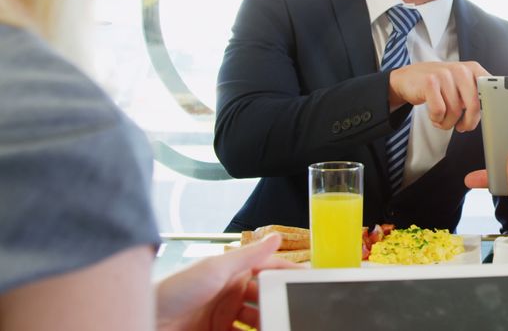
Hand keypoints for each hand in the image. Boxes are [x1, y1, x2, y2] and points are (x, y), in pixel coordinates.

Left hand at [155, 233, 299, 330]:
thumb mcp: (214, 269)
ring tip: (280, 325)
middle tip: (295, 311)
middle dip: (281, 305)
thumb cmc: (170, 291)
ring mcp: (223, 318)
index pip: (269, 271)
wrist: (145, 322)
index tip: (310, 282)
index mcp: (231, 273)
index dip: (289, 275)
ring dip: (269, 323)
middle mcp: (229, 294)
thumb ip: (248, 255)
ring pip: (258, 320)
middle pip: (266, 300)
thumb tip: (275, 237)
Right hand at [388, 61, 489, 131]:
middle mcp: (461, 69)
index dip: (492, 106)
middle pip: (474, 105)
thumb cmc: (439, 86)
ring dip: (448, 122)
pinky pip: (439, 111)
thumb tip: (491, 114)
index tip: (491, 118)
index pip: (490, 90)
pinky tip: (434, 116)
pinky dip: (436, 119)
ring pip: (455, 111)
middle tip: (463, 127)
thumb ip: (476, 95)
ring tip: (443, 119)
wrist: (409, 79)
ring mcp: (444, 74)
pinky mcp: (430, 82)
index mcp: (473, 69)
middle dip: (469, 122)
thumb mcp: (460, 85)